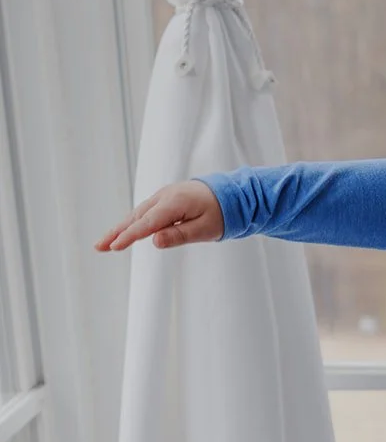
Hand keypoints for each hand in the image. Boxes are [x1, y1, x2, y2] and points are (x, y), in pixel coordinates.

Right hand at [94, 181, 222, 251]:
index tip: (114, 247)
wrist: (231, 194)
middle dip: (117, 233)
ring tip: (105, 244)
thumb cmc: (221, 214)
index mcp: (175, 203)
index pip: (147, 223)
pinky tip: (123, 232)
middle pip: (136, 217)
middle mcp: (165, 197)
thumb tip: (154, 241)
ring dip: (121, 228)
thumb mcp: (205, 229)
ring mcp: (163, 196)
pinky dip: (132, 222)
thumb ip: (179, 235)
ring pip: (138, 214)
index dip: (130, 236)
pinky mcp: (165, 200)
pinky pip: (145, 212)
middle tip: (99, 247)